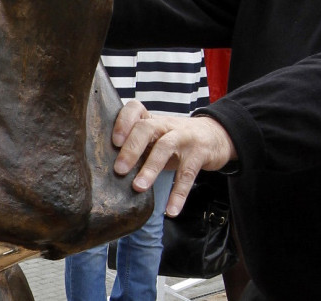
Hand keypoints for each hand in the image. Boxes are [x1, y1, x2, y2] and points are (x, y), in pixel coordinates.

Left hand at [112, 100, 236, 216]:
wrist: (215, 136)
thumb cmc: (175, 139)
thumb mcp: (156, 138)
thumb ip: (137, 146)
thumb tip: (106, 170)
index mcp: (152, 120)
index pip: (135, 109)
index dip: (123, 121)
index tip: (113, 141)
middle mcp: (167, 125)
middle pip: (147, 128)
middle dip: (131, 148)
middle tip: (119, 170)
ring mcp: (184, 137)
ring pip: (165, 147)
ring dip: (151, 167)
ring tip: (138, 187)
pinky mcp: (199, 154)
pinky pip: (188, 174)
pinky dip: (179, 193)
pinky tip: (171, 211)